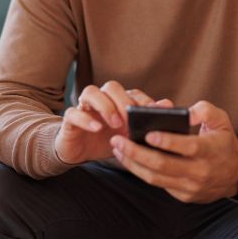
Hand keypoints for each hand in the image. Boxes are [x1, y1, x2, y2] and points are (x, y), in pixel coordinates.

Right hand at [54, 81, 172, 165]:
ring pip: (91, 92)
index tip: (153, 112)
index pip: (132, 92)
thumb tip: (168, 105)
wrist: (77, 152)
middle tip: (132, 118)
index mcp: (117, 101)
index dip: (143, 100)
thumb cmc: (106, 140)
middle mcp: (101, 99)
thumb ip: (145, 121)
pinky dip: (85, 119)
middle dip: (124, 101)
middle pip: (112, 87)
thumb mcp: (128, 135)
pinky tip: (96, 128)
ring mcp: (84, 107)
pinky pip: (73, 113)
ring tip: (115, 123)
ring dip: (105, 106)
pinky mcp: (70, 120)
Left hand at [110, 100, 237, 202]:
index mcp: (209, 150)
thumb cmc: (223, 140)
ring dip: (133, 164)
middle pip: (163, 165)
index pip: (186, 147)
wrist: (237, 174)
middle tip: (118, 140)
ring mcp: (190, 186)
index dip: (166, 141)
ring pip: (156, 177)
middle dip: (136, 153)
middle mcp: (199, 171)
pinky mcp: (183, 195)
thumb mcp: (221, 118)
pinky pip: (158, 184)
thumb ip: (203, 110)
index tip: (148, 133)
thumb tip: (185, 113)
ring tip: (117, 149)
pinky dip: (141, 172)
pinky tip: (128, 159)